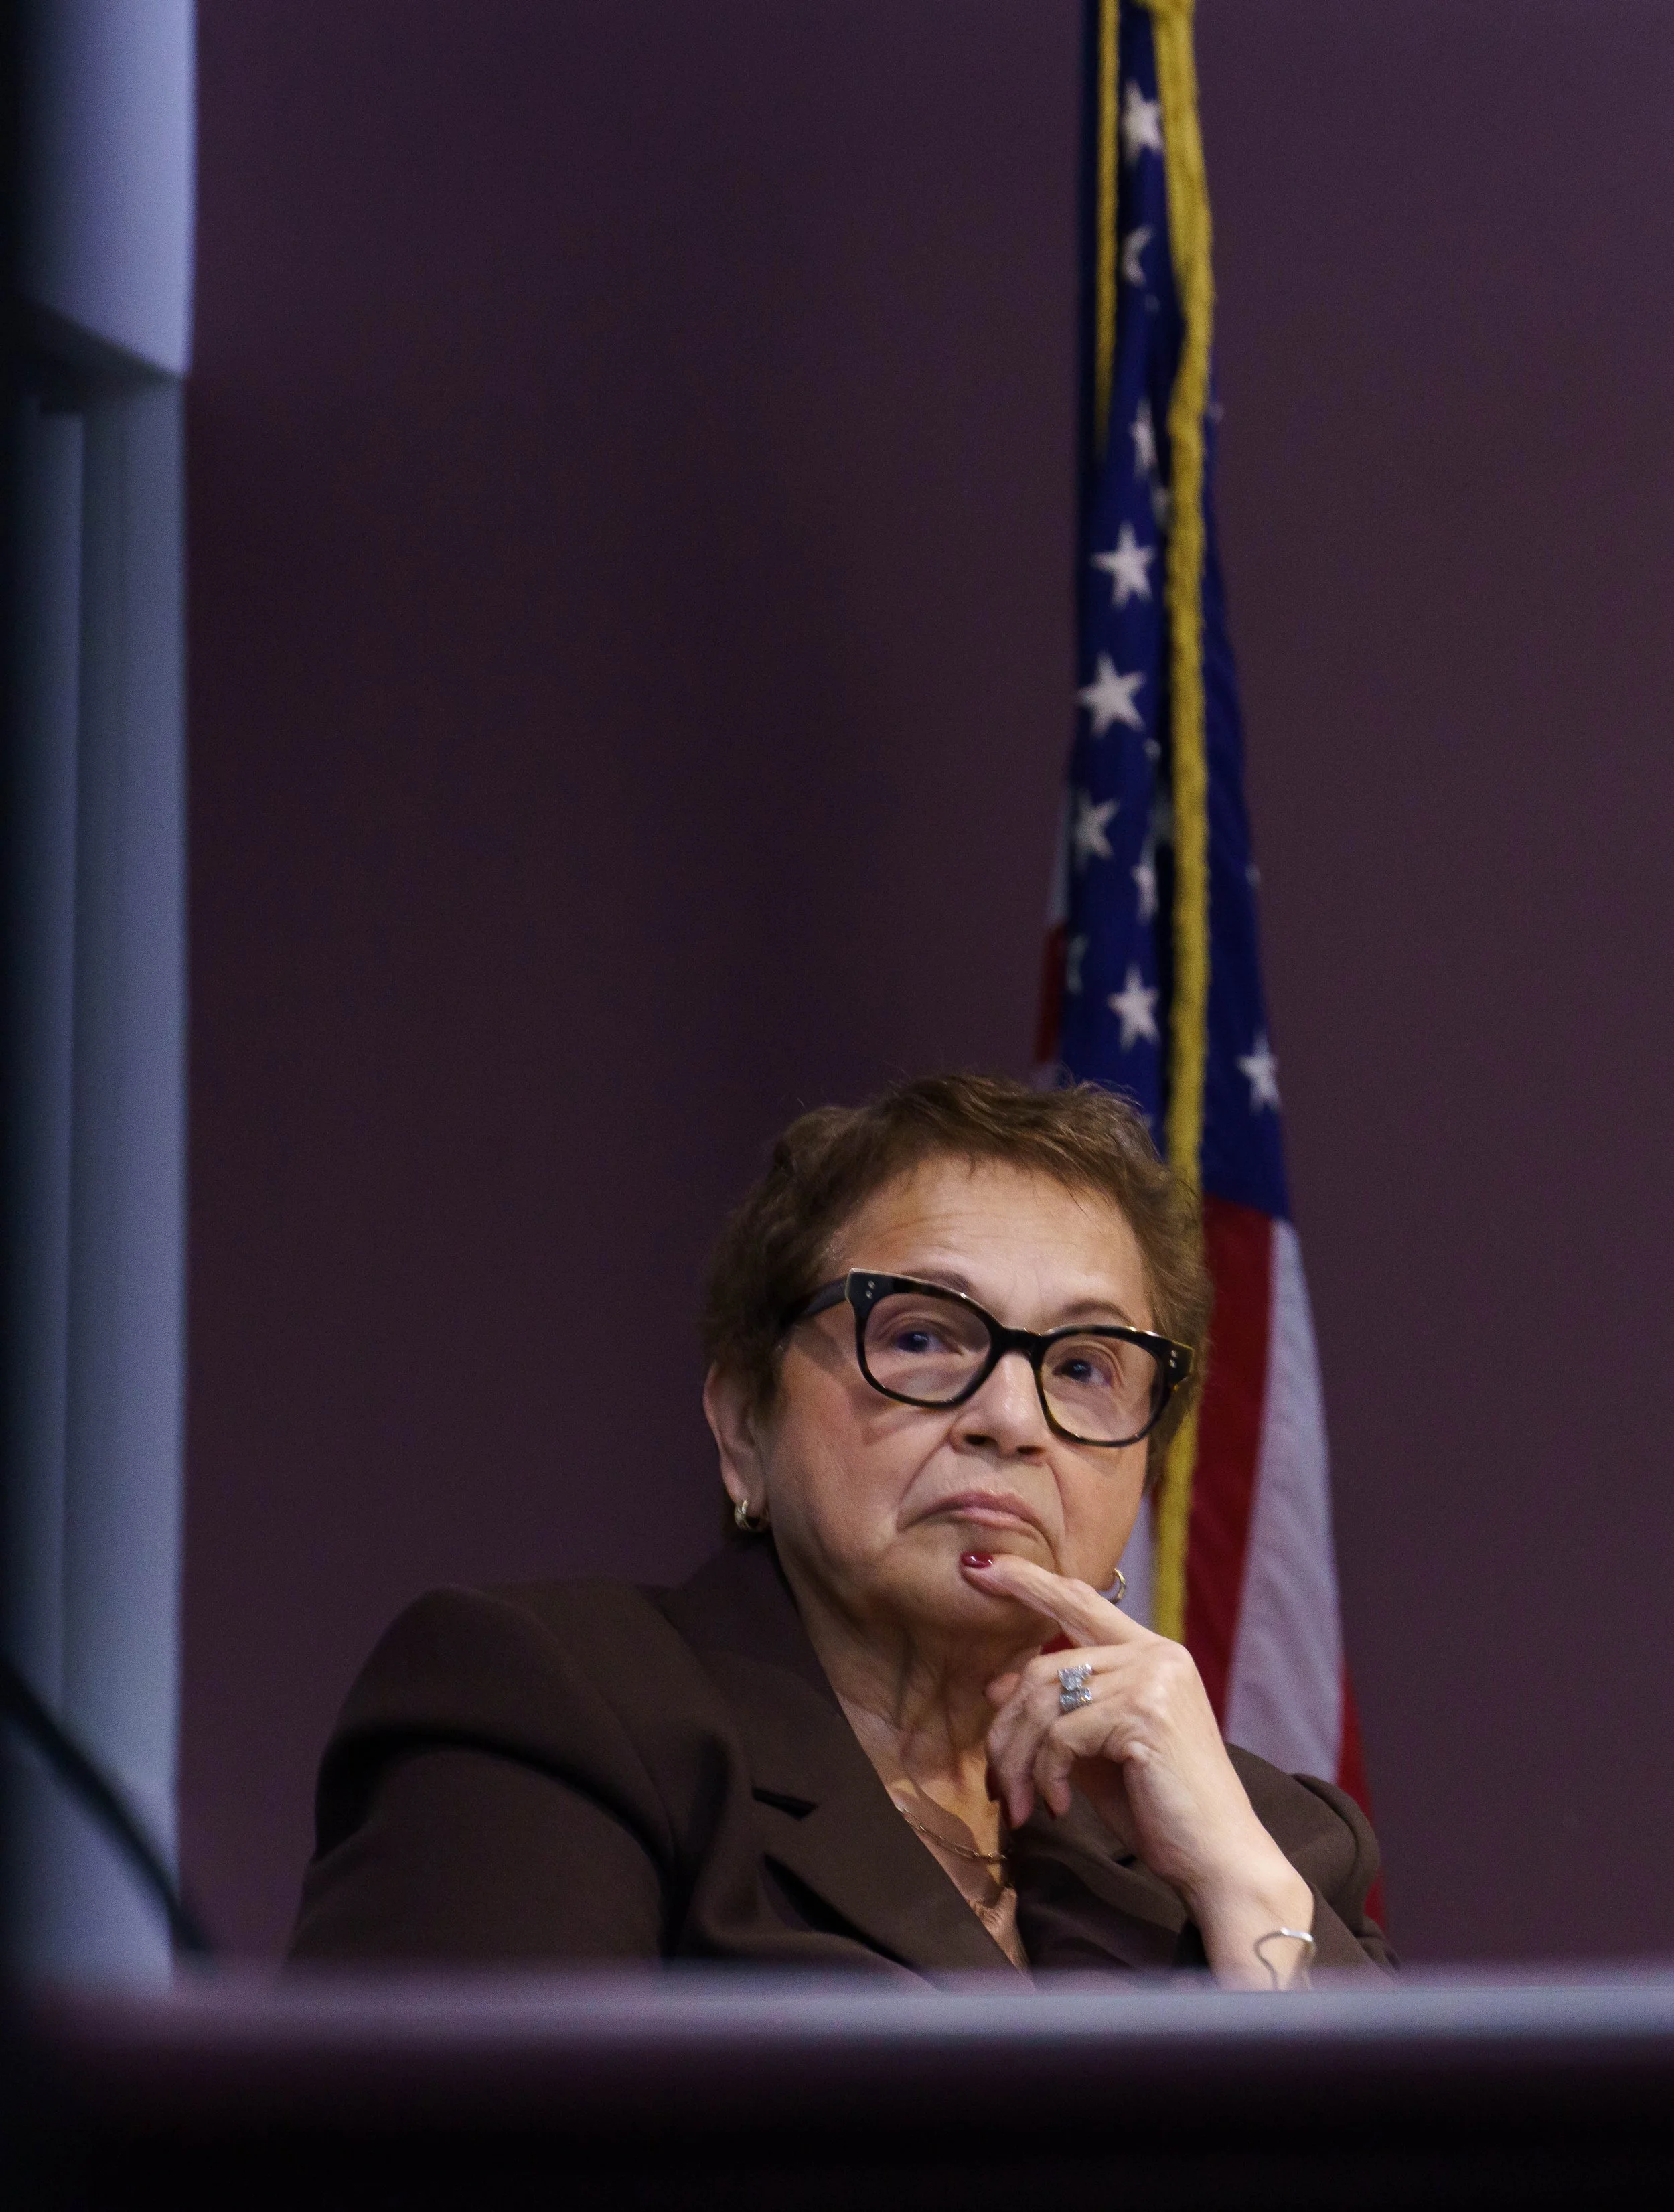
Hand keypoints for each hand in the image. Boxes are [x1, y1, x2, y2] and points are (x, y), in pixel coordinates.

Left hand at [966, 1552, 1313, 1985]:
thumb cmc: (1162, 1808)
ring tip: (1023, 1804)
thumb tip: (995, 1684)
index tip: (979, 1568)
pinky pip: (1062, 1735)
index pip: (1080, 1599)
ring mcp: (1153, 1679)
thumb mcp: (1099, 1751)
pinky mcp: (1144, 1713)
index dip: (1028, 1581)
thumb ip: (1058, 1712)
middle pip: (1045, 1665)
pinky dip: (1048, 1776)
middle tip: (997, 1781)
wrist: (1219, 1858)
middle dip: (1006, 1725)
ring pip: (1045, 1701)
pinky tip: (1059, 1807)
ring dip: (1021, 1761)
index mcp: (1152, 1654)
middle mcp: (1156, 1654)